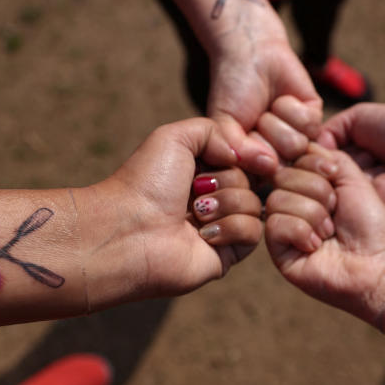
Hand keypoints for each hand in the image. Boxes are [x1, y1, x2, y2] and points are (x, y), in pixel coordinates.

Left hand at [83, 118, 261, 307]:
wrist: (129, 231)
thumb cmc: (146, 183)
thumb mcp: (175, 137)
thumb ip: (214, 130)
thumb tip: (242, 156)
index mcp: (200, 171)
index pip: (241, 158)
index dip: (240, 157)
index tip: (231, 157)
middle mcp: (211, 198)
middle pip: (251, 180)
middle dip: (225, 180)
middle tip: (195, 190)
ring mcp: (220, 227)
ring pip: (254, 205)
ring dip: (226, 203)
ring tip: (195, 213)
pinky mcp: (226, 254)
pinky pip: (253, 233)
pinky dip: (231, 227)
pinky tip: (203, 234)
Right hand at [208, 37, 322, 174]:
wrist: (251, 54)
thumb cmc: (232, 91)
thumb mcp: (224, 125)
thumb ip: (239, 152)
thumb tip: (270, 167)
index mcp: (255, 166)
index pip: (259, 181)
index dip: (251, 160)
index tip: (240, 137)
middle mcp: (279, 159)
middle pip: (281, 167)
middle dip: (263, 138)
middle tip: (254, 119)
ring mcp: (299, 140)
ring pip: (297, 146)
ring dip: (277, 121)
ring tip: (268, 108)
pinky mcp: (315, 120)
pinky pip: (311, 126)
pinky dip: (292, 108)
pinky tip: (283, 99)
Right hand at [265, 145, 384, 323]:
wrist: (381, 263)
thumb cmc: (371, 223)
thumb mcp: (352, 178)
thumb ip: (326, 156)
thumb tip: (300, 146)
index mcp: (308, 186)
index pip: (291, 159)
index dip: (313, 164)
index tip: (335, 176)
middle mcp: (292, 204)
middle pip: (282, 177)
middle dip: (317, 191)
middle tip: (336, 212)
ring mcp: (283, 228)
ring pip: (276, 200)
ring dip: (312, 213)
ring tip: (329, 232)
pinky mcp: (278, 252)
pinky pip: (274, 226)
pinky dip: (301, 232)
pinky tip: (316, 246)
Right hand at [319, 98, 384, 227]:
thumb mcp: (355, 119)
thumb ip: (325, 134)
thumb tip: (301, 153)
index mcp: (346, 164)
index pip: (315, 172)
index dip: (316, 165)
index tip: (324, 153)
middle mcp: (354, 185)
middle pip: (325, 190)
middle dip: (340, 173)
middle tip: (366, 156)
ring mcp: (370, 204)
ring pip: (345, 204)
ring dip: (365, 180)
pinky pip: (369, 215)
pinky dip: (380, 191)